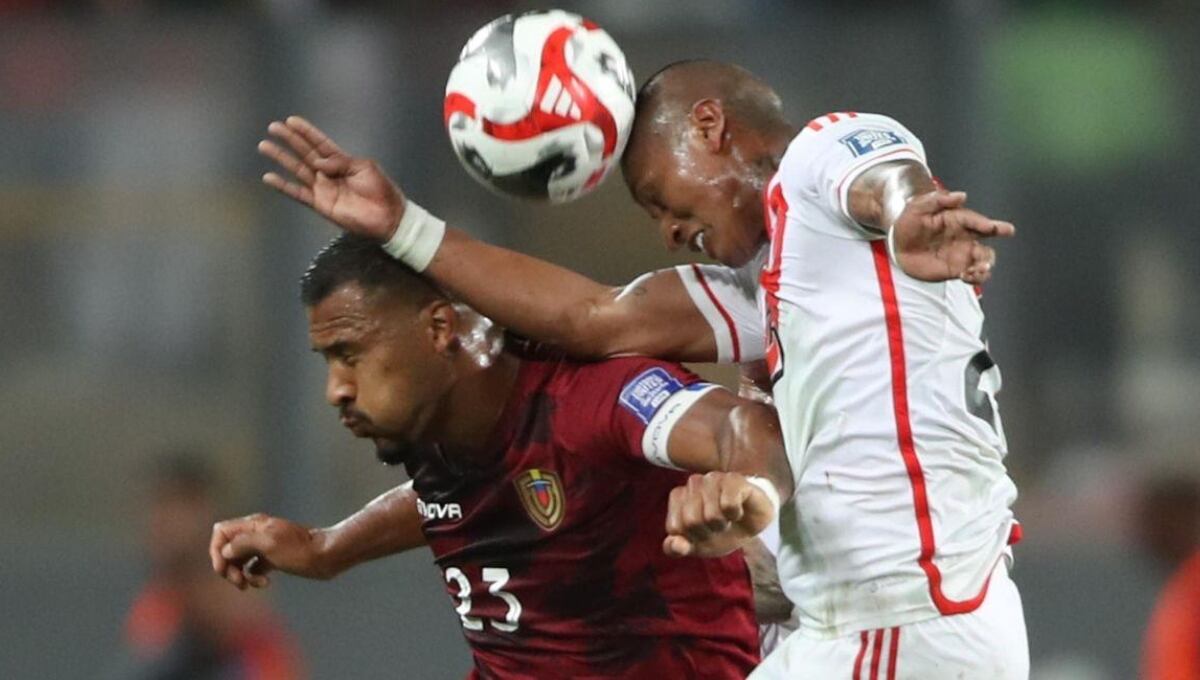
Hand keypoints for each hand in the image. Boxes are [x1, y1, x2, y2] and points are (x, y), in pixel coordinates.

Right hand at [209, 513, 327, 589]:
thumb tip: (225, 550)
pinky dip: (253, 577)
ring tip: (250, 585)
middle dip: (228, 567)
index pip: (221, 532)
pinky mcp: (274, 557)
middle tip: (239, 582)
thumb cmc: (299, 550)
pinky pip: (253, 568)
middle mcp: (256, 532)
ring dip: (239, 575)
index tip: (224, 568)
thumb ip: (243, 543)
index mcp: (254, 524)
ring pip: (239, 560)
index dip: (216, 550)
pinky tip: (264, 583)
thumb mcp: (268, 544)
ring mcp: (265, 545)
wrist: (327, 556)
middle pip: (228, 548)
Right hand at [258, 115, 406, 241]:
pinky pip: (298, 193)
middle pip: (305, 152)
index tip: (291, 120)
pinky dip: (283, 186)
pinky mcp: (320, 204)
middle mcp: (328, 172)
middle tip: (273, 127)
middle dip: (289, 139)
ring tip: (264, 146)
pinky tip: (268, 177)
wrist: (387, 217)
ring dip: (281, 158)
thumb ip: (340, 162)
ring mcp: (322, 188)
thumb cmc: (381, 189)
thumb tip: (318, 162)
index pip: (320, 143)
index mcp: (341, 161)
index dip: (306, 132)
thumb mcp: (364, 167)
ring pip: (297, 169)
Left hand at [663, 472, 775, 558]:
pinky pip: (729, 505)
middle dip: (708, 532)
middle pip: (692, 521)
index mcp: (678, 497)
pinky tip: (738, 510)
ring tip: (728, 518)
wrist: (752, 522)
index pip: (675, 527)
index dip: (692, 538)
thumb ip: (676, 548)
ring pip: (711, 515)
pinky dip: (736, 515)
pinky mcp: (733, 479)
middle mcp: (693, 483)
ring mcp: (713, 478)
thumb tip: (674, 544)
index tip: (702, 532)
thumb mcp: (696, 546)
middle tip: (718, 526)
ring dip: (723, 524)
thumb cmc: (721, 531)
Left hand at [891, 190, 1014, 285]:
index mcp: (958, 219)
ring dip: (985, 265)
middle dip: (996, 240)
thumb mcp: (918, 207)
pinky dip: (976, 278)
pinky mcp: (956, 270)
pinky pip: (973, 275)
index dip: (986, 223)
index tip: (993, 227)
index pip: (976, 220)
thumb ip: (938, 200)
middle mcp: (965, 237)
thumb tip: (961, 196)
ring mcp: (962, 254)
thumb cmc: (909, 222)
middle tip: (999, 243)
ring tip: (978, 269)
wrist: (898, 245)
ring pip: (984, 260)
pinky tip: (966, 276)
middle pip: (987, 239)